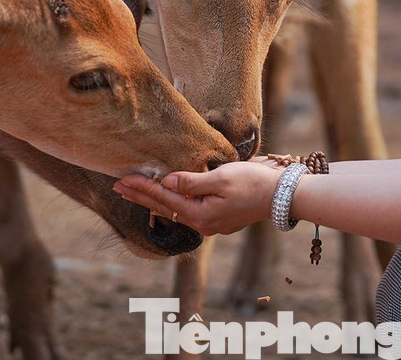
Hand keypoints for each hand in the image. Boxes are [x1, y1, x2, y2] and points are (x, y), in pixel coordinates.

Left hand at [114, 161, 281, 236]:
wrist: (282, 196)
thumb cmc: (254, 183)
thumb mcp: (222, 177)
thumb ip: (192, 181)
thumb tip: (167, 180)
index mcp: (200, 214)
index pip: (163, 198)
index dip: (141, 187)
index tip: (121, 179)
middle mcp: (202, 224)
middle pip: (164, 207)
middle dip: (140, 196)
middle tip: (117, 186)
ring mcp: (210, 223)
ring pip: (174, 210)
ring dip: (153, 200)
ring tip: (134, 192)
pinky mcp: (218, 218)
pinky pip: (187, 210)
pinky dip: (171, 202)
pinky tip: (164, 198)